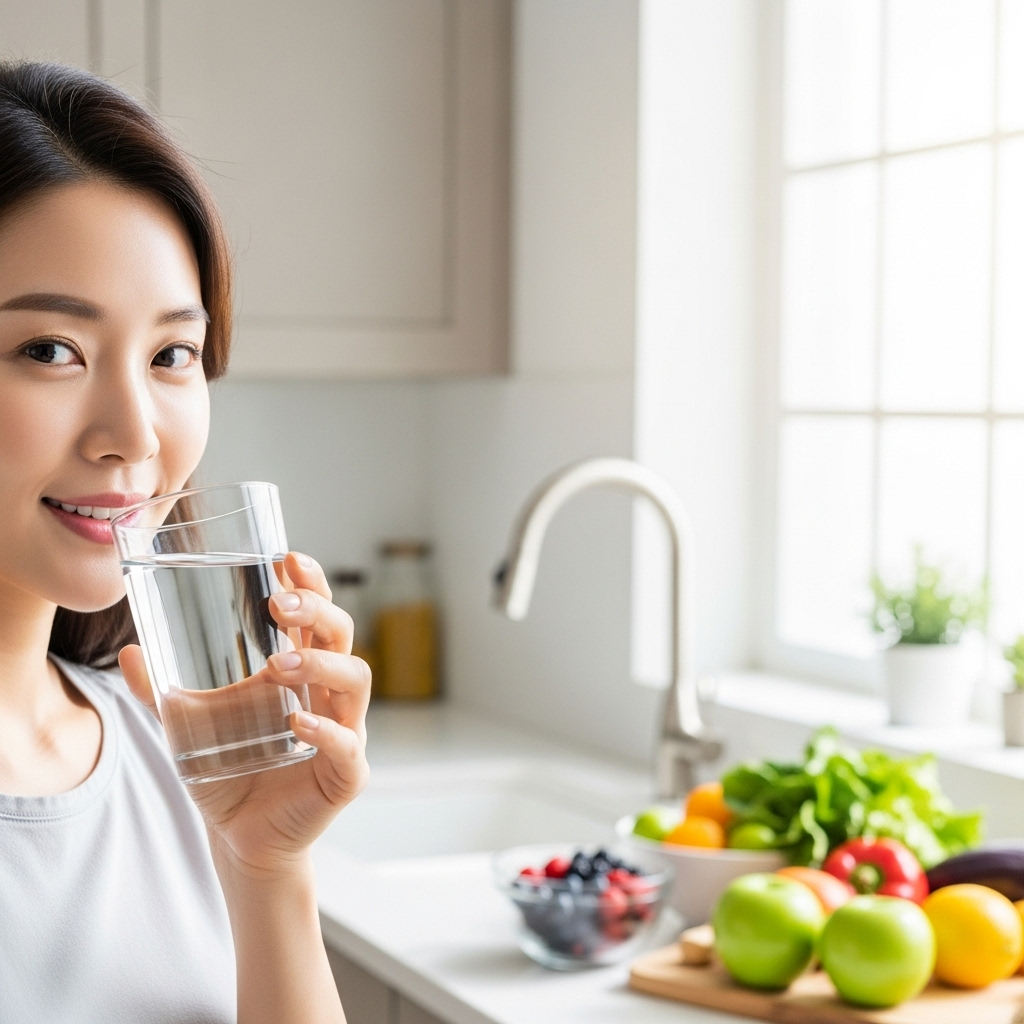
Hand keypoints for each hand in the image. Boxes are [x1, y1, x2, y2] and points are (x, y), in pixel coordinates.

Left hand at [119, 552, 370, 877]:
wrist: (241, 839)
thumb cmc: (228, 771)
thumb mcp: (188, 727)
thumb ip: (163, 692)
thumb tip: (129, 651)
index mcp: (300, 671)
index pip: (316, 615)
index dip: (310, 583)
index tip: (287, 558)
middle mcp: (327, 693)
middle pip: (342, 635)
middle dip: (318, 610)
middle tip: (280, 603)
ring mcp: (344, 729)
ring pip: (355, 680)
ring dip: (319, 665)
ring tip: (278, 664)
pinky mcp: (345, 774)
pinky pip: (349, 744)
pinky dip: (327, 731)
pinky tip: (298, 724)